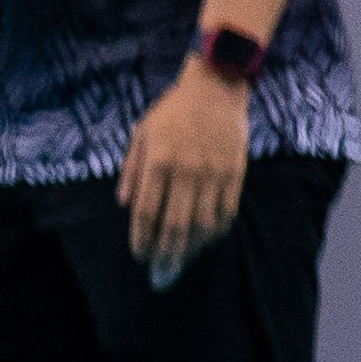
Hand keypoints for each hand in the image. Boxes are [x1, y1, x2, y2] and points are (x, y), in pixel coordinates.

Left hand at [121, 63, 253, 285]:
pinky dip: (216, 231)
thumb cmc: (171, 112)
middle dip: (166, 254)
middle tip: (160, 274)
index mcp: (158, 161)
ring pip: (203, 223)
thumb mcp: (141, 134)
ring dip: (191, 248)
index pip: (146, 212)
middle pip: (175, 225)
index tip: (139, 255)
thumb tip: (124, 205)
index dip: (142, 239)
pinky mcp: (236, 173)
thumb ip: (132, 171)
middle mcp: (186, 170)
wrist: (215, 88)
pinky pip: (227, 211)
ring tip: (181, 262)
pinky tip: (206, 241)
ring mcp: (213, 173)